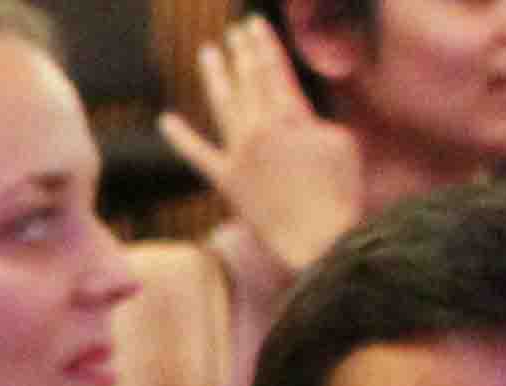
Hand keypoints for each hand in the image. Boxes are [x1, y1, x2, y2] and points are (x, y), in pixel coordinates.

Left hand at [161, 18, 361, 276]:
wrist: (316, 238)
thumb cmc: (338, 192)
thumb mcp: (339, 142)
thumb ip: (312, 120)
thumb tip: (293, 116)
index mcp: (289, 115)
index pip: (273, 69)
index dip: (262, 44)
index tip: (254, 26)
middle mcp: (258, 128)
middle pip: (247, 80)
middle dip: (241, 52)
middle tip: (234, 31)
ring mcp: (238, 153)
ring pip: (223, 105)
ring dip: (215, 76)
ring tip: (208, 53)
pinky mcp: (225, 180)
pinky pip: (197, 155)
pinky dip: (180, 137)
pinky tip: (165, 120)